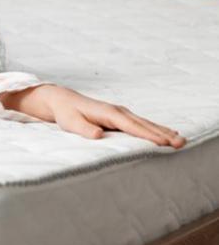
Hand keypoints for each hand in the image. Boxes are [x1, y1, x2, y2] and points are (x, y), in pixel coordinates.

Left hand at [1, 84, 186, 147]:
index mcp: (109, 113)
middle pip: (145, 125)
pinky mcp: (121, 116)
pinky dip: (156, 128)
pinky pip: (142, 123)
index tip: (164, 143)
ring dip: (164, 132)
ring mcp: (122, 113)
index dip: (148, 135)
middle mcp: (119, 111)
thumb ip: (84, 129)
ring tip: (181, 140)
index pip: (132, 126)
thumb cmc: (67, 113)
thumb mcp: (71, 122)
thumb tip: (98, 135)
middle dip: (163, 134)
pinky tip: (168, 133)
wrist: (62, 100)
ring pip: (146, 123)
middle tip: (181, 144)